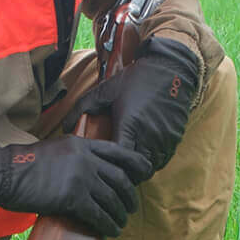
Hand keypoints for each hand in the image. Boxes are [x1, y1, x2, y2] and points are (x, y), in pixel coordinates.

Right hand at [0, 137, 150, 236]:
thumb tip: (94, 170)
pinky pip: (98, 214)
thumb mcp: (57, 149)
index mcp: (83, 144)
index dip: (136, 164)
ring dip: (120, 214)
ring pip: (112, 199)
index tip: (145, 174)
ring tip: (121, 222)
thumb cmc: (25, 165)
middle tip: (130, 207)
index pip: (118, 152)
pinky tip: (111, 230)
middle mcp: (86, 159)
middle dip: (129, 196)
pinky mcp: (72, 198)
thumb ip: (77, 155)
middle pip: (120, 178)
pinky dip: (108, 224)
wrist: (5, 174)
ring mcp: (80, 178)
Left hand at [64, 37, 199, 172]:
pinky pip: (164, 159)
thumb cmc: (135, 79)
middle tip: (115, 166)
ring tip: (129, 159)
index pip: (120, 161)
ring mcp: (164, 138)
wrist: (170, 68)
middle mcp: (149, 136)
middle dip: (125, 171)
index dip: (112, 166)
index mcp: (130, 126)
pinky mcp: (175, 137)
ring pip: (151, 167)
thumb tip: (64, 125)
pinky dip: (153, 160)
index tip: (105, 162)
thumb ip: (83, 106)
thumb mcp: (105, 90)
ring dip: (140, 167)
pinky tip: (144, 151)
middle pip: (137, 170)